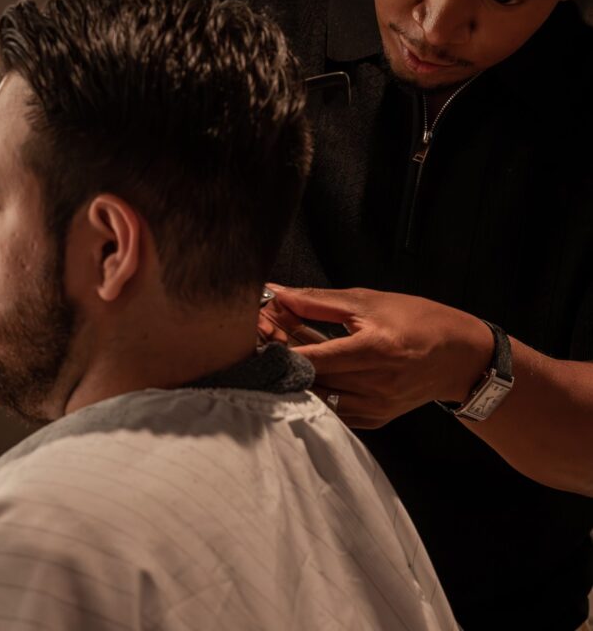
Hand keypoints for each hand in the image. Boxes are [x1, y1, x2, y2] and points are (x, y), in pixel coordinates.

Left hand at [267, 284, 493, 427]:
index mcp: (375, 349)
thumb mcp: (368, 301)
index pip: (313, 356)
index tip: (257, 333)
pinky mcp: (375, 420)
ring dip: (295, 378)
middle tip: (261, 339)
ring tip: (281, 354)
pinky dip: (315, 393)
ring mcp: (376, 407)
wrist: (459, 356)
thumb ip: (319, 301)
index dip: (279, 346)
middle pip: (310, 379)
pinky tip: (306, 373)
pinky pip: (332, 411)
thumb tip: (279, 294)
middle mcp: (376, 384)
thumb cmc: (416, 320)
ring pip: (316, 399)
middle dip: (281, 360)